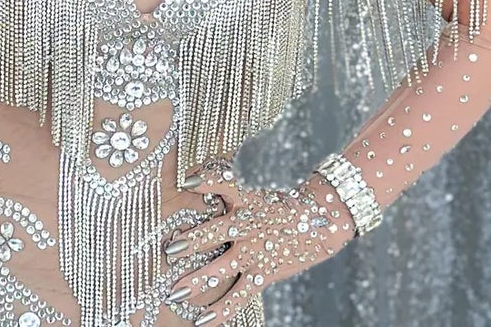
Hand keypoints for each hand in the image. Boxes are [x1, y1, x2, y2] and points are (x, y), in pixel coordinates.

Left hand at [161, 161, 354, 321]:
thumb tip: (211, 178)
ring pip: (219, 269)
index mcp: (248, 197)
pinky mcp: (263, 273)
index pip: (225, 182)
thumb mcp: (263, 186)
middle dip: (189, 242)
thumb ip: (238, 186)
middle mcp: (247, 225)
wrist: (321, 221)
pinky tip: (202, 320)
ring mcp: (254, 251)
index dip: (206, 180)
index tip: (187, 182)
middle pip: (212, 233)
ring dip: (196, 281)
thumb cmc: (289, 200)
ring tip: (174, 292)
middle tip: (169, 250)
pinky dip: (221, 310)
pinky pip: (239, 295)